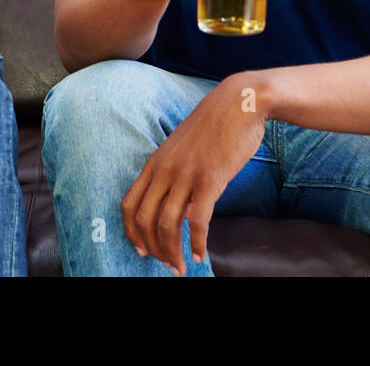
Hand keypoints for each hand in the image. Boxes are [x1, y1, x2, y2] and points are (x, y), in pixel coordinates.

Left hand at [121, 74, 266, 274]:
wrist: (239, 102)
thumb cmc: (216, 124)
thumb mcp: (185, 148)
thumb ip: (177, 175)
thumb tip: (184, 210)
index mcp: (156, 162)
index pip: (129, 204)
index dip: (131, 232)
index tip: (141, 249)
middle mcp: (165, 170)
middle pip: (144, 220)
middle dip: (152, 248)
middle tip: (164, 264)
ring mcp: (186, 174)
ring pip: (167, 224)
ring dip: (171, 252)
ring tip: (179, 267)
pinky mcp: (209, 179)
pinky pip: (197, 220)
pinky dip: (195, 242)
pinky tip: (199, 254)